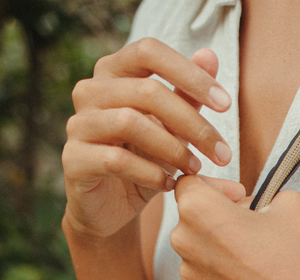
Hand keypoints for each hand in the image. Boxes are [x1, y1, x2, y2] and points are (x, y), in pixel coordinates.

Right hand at [62, 39, 234, 240]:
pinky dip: (150, 173)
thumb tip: (209, 55)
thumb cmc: (143, 160)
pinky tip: (170, 184)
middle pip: (148, 92)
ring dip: (173, 149)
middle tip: (223, 153)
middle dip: (193, 124)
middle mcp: (90, 91)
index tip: (225, 105)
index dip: (189, 73)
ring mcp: (78, 124)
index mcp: (113, 72)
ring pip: (131, 123)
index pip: (149, 52)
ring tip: (196, 169)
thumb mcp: (172, 129)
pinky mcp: (74, 160)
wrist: (112, 209)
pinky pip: (116, 159)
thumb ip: (187, 96)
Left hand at [171, 176, 299, 279]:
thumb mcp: (288, 203)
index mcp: (200, 210)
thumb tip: (247, 208)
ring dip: (220, 254)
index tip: (237, 199)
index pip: (188, 184)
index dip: (216, 187)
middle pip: (192, 222)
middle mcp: (185, 243)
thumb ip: (257, 196)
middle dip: (219, 221)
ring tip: (255, 264)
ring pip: (198, 254)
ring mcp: (189, 279)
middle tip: (252, 232)